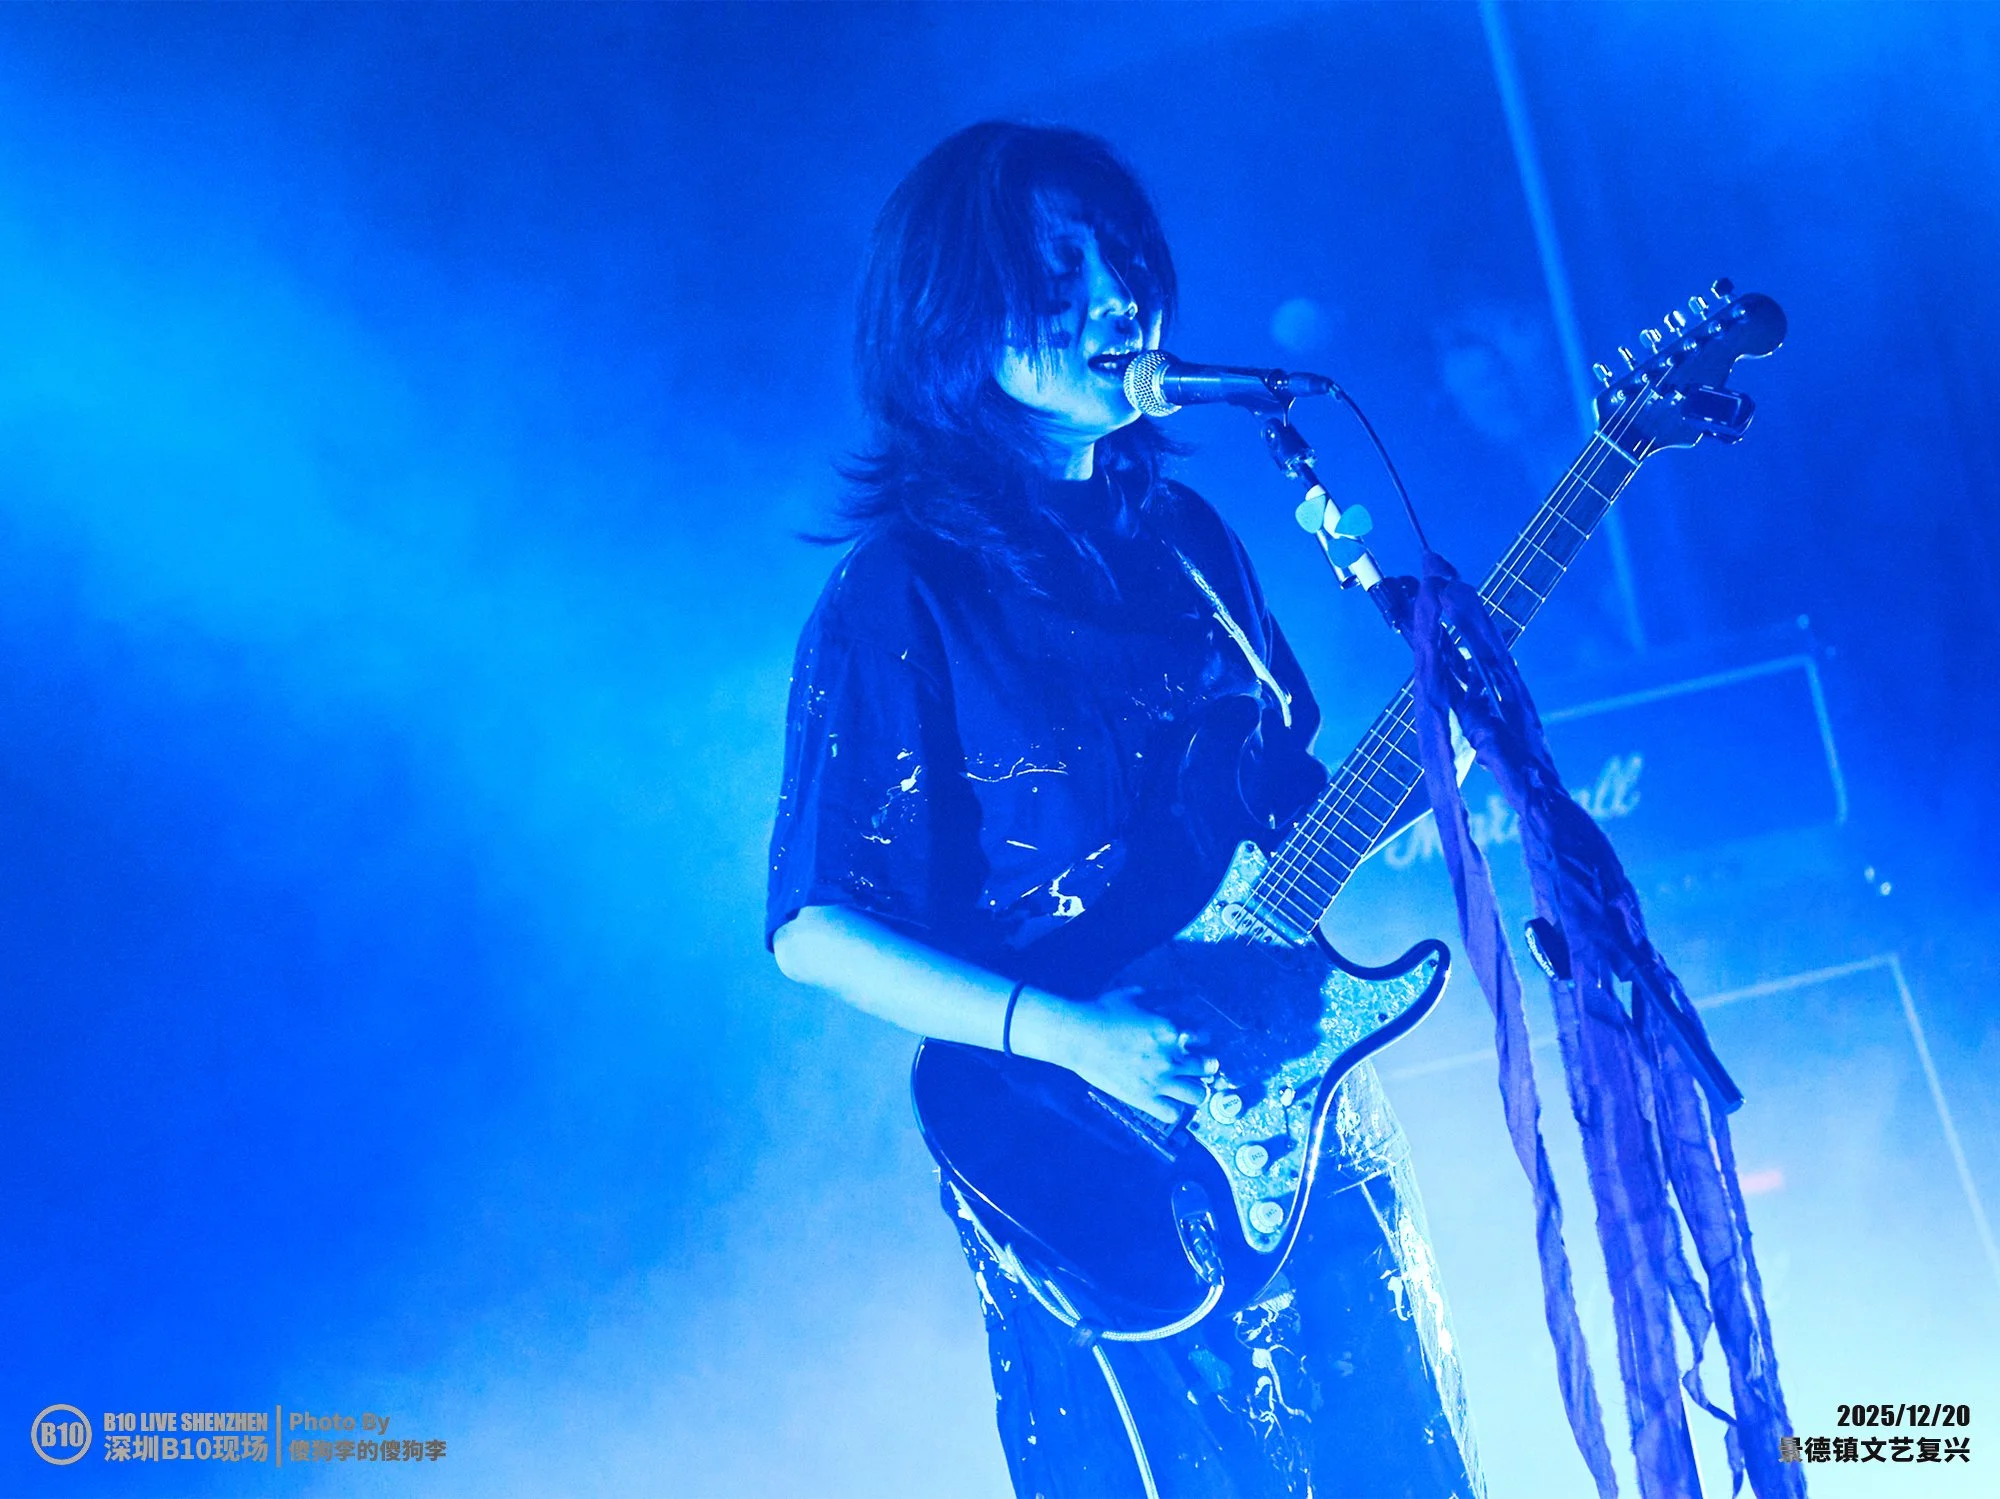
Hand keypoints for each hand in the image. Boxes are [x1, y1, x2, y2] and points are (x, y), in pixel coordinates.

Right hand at [1013, 985, 1215, 1124]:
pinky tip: (1169, 1102)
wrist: (1078, 1036)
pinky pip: (1172, 1113)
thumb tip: (1185, 993)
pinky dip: (1174, 1109)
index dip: (1203, 1038)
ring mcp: (1159, 1081)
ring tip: (1189, 1087)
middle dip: (1206, 1065)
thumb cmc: (1104, 1010)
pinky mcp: (1144, 1099)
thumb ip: (1164, 995)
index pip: (1205, 1037)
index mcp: (1172, 1030)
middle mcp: (1172, 1058)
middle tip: (1200, 1066)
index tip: (1198, 1041)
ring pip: (1197, 1094)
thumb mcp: (1137, 994)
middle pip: (1207, 1067)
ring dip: (1196, 1089)